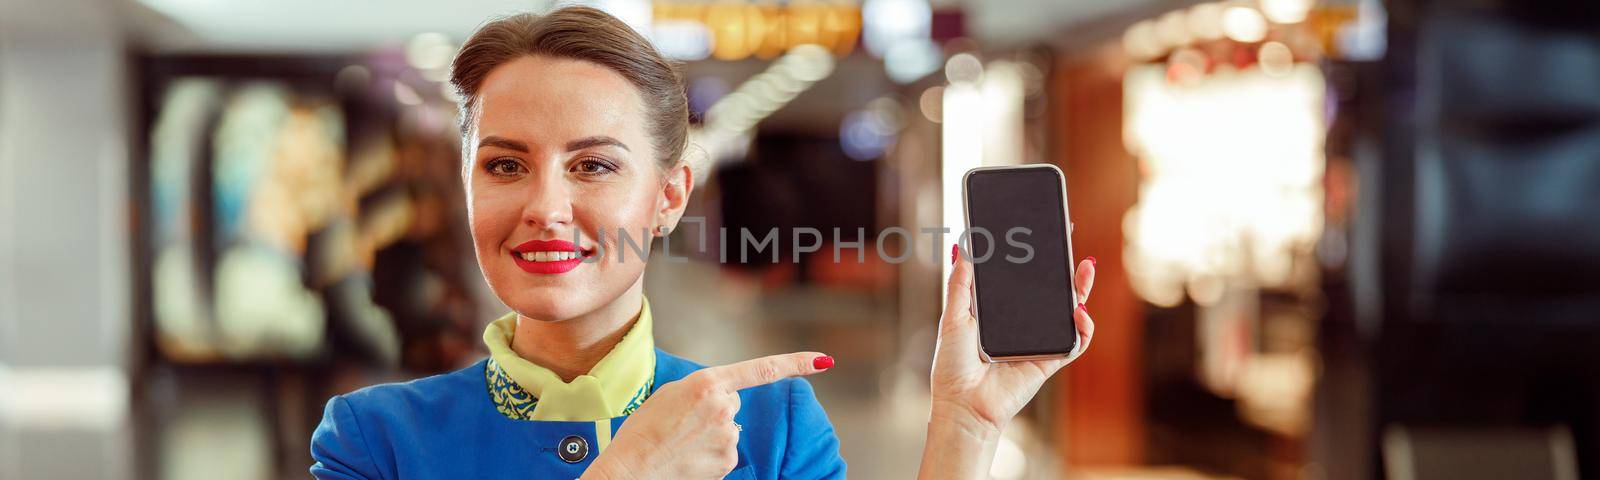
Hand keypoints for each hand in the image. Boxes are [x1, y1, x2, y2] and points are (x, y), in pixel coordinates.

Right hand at [582, 352, 832, 479]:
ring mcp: (728, 436)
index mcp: (707, 382)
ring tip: (681, 442)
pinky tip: (689, 457)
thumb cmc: (643, 431)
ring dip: (712, 434)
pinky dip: (711, 454)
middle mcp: (723, 407)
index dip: (798, 363)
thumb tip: (729, 400)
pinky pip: (726, 452)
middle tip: (684, 423)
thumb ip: (704, 389)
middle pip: (734, 402)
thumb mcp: (670, 395)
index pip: (763, 369)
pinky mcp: (728, 461)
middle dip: (716, 409)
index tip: (824, 361)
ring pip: (730, 429)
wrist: (630, 471)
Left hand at [929, 247, 1096, 433]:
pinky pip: (1075, 342)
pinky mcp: (1049, 361)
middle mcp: (1022, 328)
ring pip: (1068, 314)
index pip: (1023, 284)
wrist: (962, 405)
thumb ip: (961, 284)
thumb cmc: (953, 368)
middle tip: (1070, 247)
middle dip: (1064, 272)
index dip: (1036, 264)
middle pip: (1050, 295)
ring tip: (1084, 271)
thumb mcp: (954, 317)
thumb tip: (963, 247)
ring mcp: (1038, 344)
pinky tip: (1078, 311)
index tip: (1043, 238)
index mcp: (1000, 316)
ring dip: (1081, 293)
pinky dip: (1082, 327)